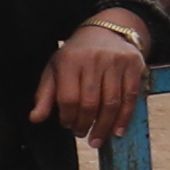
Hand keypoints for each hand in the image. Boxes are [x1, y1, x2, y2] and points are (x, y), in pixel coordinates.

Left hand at [31, 13, 150, 140]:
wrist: (106, 31)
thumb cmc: (76, 56)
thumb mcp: (55, 69)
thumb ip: (45, 95)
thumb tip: (35, 118)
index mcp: (70, 60)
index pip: (68, 98)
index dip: (67, 117)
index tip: (67, 125)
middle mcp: (93, 59)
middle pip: (91, 103)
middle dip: (85, 124)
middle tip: (82, 134)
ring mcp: (116, 61)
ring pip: (111, 103)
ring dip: (104, 126)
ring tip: (97, 138)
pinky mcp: (134, 65)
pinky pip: (130, 97)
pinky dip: (124, 118)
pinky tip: (117, 131)